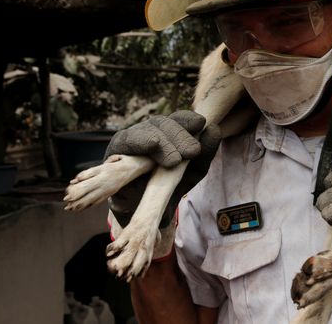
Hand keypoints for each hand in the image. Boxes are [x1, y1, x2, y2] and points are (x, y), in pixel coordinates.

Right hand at [106, 110, 220, 227]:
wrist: (142, 214)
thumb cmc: (168, 188)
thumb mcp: (193, 171)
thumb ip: (205, 152)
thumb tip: (214, 128)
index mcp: (169, 133)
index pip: (179, 118)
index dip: (189, 119)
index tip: (201, 123)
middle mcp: (150, 130)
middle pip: (165, 123)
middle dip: (180, 135)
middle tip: (192, 152)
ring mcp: (133, 137)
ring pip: (149, 129)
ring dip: (164, 142)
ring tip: (175, 160)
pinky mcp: (117, 148)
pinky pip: (128, 139)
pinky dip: (141, 141)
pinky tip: (152, 144)